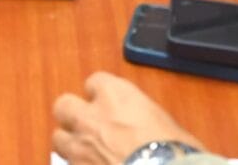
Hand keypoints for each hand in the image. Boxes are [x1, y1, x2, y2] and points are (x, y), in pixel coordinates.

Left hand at [49, 73, 201, 164]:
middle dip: (73, 115)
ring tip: (86, 154)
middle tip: (88, 127)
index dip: (101, 94)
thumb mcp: (172, 129)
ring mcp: (80, 146)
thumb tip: (150, 135)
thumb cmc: (179, 155)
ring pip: (58, 137)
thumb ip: (149, 123)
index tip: (109, 103)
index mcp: (118, 96)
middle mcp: (92, 116)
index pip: (96, 81)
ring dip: (70, 144)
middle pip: (64, 104)